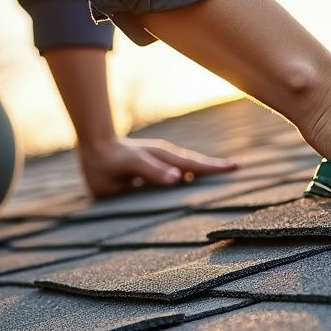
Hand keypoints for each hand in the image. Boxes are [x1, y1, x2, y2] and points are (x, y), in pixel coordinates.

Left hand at [77, 135, 237, 198]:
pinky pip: (177, 170)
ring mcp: (160, 161)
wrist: (93, 147)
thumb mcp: (129, 165)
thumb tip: (178, 179)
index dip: (214, 168)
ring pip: (188, 166)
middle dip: (215, 167)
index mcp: (163, 158)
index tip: (235, 167)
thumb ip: (151, 172)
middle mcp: (165, 158)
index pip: (195, 165)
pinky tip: (193, 183)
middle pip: (196, 163)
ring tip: (222, 174)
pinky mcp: (153, 166)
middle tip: (237, 168)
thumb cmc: (108, 160)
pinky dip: (190, 174)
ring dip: (205, 170)